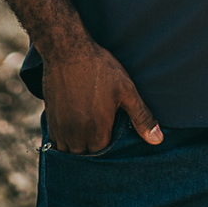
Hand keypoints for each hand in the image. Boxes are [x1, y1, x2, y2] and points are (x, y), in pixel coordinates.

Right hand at [42, 36, 162, 152]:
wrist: (67, 50)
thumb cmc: (99, 68)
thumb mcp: (126, 89)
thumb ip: (141, 117)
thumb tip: (157, 140)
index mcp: (97, 132)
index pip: (104, 155)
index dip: (111, 148)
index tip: (115, 135)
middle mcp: (76, 136)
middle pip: (86, 156)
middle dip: (94, 149)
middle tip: (102, 132)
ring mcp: (60, 129)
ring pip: (69, 152)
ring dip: (78, 147)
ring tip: (89, 132)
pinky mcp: (50, 119)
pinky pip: (56, 141)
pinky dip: (65, 140)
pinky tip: (74, 126)